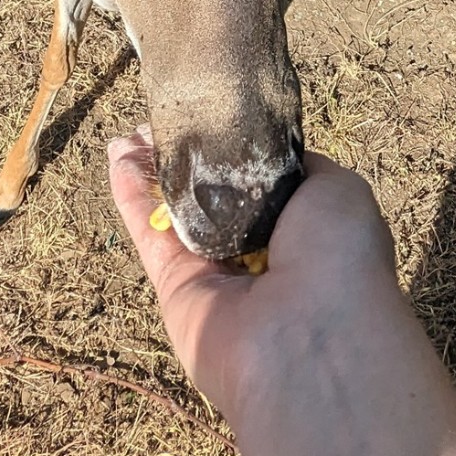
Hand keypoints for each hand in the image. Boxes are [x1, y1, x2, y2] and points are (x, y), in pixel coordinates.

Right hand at [108, 129, 398, 426]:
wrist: (306, 338)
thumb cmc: (337, 257)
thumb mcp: (339, 190)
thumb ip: (303, 168)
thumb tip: (276, 155)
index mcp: (307, 231)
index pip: (263, 183)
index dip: (237, 150)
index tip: (215, 116)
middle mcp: (262, 252)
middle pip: (214, 195)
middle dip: (189, 158)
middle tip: (163, 120)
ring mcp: (217, 272)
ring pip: (176, 212)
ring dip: (152, 170)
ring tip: (130, 132)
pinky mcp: (176, 289)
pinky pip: (150, 236)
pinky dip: (132, 196)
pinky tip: (117, 156)